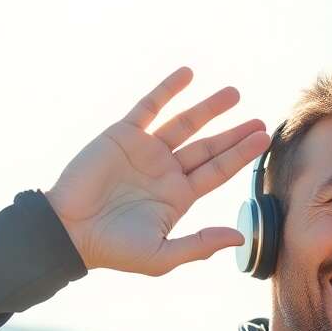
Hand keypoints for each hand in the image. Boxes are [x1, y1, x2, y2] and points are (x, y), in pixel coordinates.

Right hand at [44, 66, 270, 274]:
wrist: (68, 231)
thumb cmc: (113, 249)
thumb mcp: (162, 256)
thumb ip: (200, 245)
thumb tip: (239, 237)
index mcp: (178, 197)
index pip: (217, 171)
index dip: (240, 155)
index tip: (263, 139)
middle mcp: (166, 171)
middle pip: (208, 146)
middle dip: (233, 133)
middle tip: (259, 120)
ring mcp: (146, 151)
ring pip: (185, 123)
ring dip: (208, 108)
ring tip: (234, 93)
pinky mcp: (123, 135)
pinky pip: (150, 107)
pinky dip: (168, 89)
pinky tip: (188, 74)